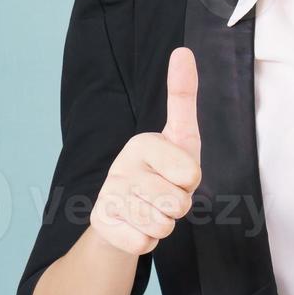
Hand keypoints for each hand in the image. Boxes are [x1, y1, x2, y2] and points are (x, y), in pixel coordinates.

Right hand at [89, 47, 202, 255]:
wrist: (124, 215)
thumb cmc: (162, 173)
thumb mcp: (181, 138)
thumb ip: (183, 97)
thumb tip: (183, 50)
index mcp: (143, 142)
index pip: (191, 174)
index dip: (192, 182)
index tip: (178, 174)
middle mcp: (121, 166)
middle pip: (178, 203)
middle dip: (179, 206)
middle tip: (164, 195)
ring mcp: (108, 195)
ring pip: (162, 225)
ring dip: (164, 224)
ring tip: (151, 210)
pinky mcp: (101, 224)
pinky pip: (144, 243)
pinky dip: (148, 240)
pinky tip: (136, 226)